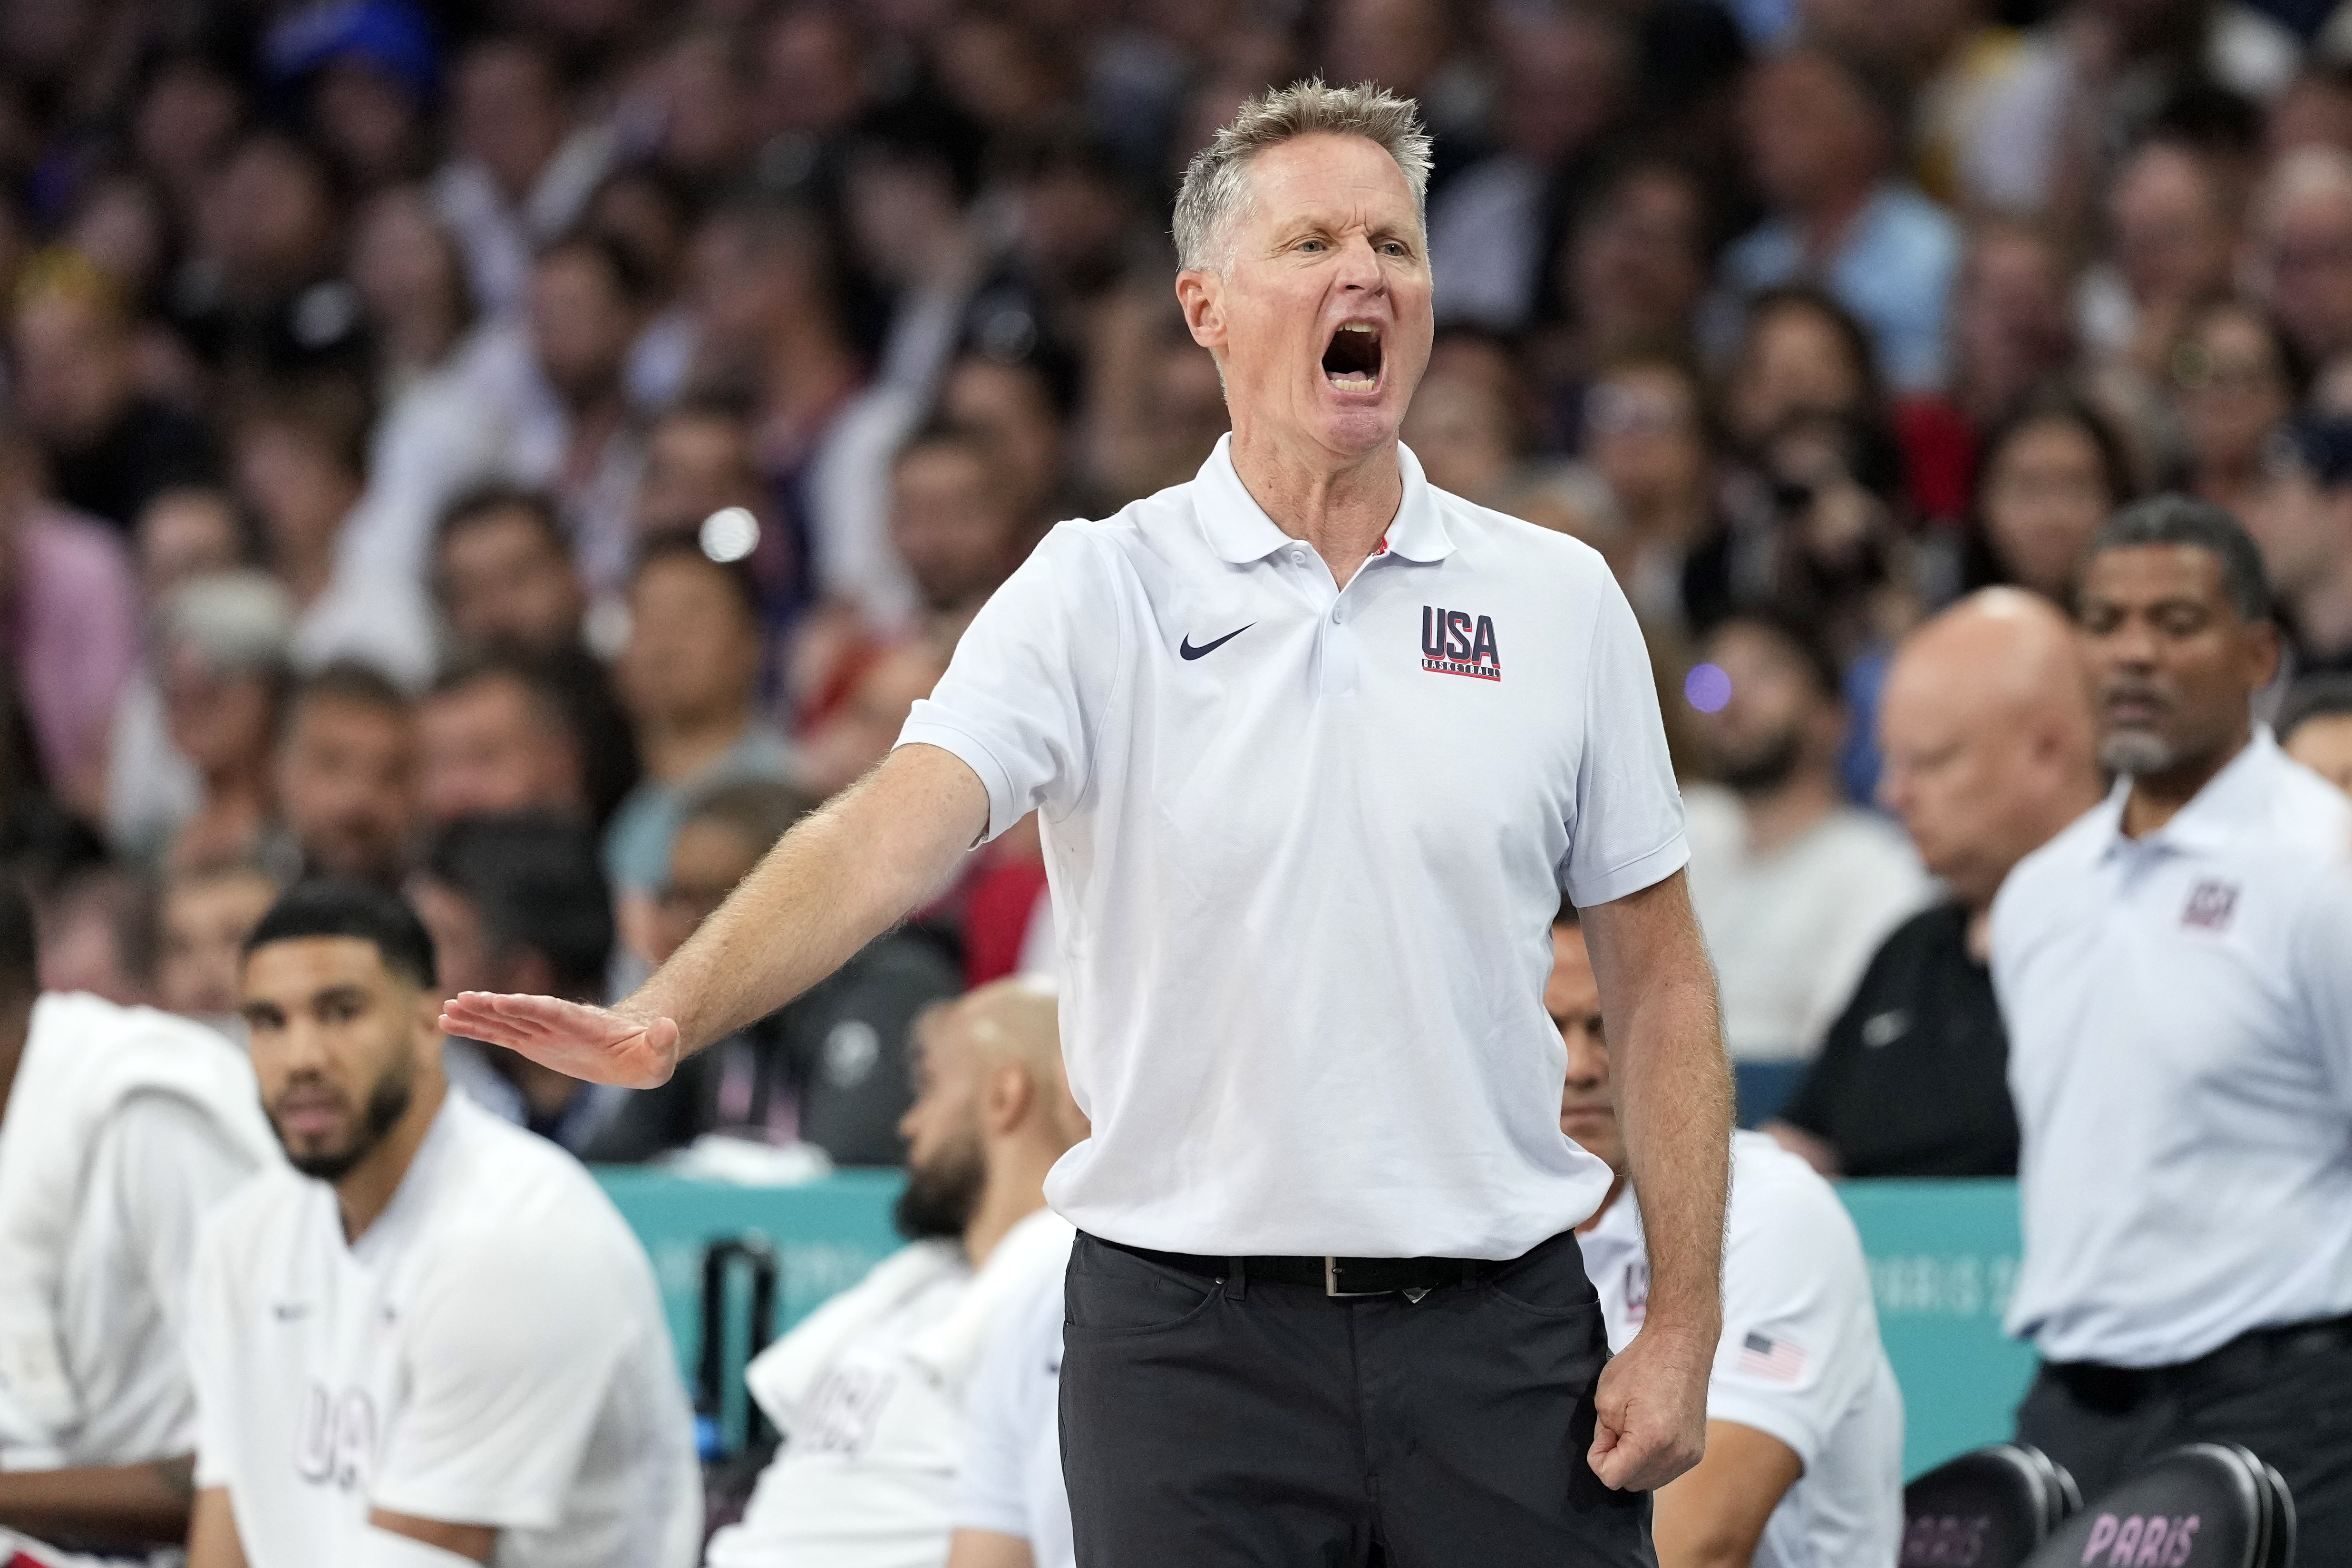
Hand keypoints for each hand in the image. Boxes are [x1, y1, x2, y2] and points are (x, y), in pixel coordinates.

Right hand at [438, 993, 682, 1088]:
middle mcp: (559, 1023)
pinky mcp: (534, 1043)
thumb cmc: (651, 1054)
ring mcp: (543, 1032)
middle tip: (459, 1001)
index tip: (502, 1002)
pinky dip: (476, 1030)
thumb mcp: (663, 1052)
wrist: (639, 1049)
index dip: (528, 1007)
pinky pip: (500, 1035)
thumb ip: (662, 1041)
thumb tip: (667, 1029)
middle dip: (491, 1007)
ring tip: (444, 1011)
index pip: (553, 1012)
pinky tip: (449, 1025)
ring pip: (504, 1021)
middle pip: (520, 1012)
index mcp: (586, 1023)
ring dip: (476, 1016)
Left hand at [1588, 1321, 1712, 1489]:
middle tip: (1618, 1426)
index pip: (1611, 1477)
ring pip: (1648, 1480)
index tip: (1605, 1431)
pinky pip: (1665, 1470)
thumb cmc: (1643, 1364)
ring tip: (1635, 1426)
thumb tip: (1609, 1454)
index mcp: (1651, 1441)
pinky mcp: (1696, 1452)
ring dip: (1634, 1462)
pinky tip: (1650, 1431)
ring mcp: (1689, 1455)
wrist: (1682, 1346)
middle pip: (1630, 1483)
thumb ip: (1603, 1436)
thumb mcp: (1606, 1398)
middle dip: (1617, 1460)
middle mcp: (1675, 1454)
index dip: (1599, 1456)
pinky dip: (1652, 1459)